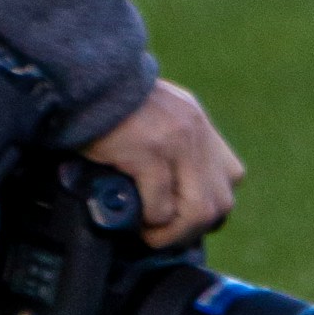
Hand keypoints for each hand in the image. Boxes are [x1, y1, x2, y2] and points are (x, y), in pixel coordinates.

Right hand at [79, 75, 242, 248]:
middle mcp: (195, 132)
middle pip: (221, 202)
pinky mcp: (149, 152)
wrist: (81, 81)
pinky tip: (132, 216)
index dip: (211, 203)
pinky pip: (160, 206)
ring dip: (173, 232)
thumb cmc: (104, 104)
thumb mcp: (152, 113)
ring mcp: (176, 142)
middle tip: (164, 233)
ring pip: (198, 210)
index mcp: (196, 122)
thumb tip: (166, 187)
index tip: (184, 215)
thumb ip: (167, 142)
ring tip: (148, 233)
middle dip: (194, 228)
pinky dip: (148, 220)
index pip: (232, 175)